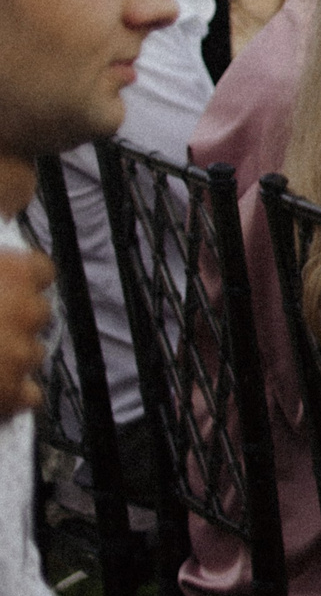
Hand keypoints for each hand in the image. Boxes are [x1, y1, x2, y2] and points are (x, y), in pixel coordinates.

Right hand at [0, 246, 54, 418]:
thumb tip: (10, 201)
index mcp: (13, 272)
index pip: (41, 270)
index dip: (21, 278)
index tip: (5, 283)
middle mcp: (27, 311)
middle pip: (37, 312)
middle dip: (14, 318)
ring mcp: (22, 355)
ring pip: (32, 353)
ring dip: (11, 355)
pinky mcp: (13, 394)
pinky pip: (29, 394)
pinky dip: (13, 393)